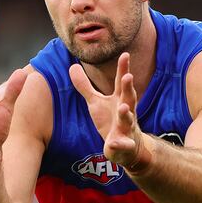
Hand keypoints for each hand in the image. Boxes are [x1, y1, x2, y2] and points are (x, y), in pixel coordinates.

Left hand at [69, 52, 143, 166]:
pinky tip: (113, 143)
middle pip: (129, 97)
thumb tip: (72, 66)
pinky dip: (120, 144)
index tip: (125, 55)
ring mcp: (126, 128)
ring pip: (128, 120)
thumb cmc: (111, 120)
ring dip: (125, 114)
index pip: (120, 82)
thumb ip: (85, 87)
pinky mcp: (124, 144)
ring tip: (122, 107)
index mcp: (119, 99)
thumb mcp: (96, 102)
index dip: (123, 69)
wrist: (127, 147)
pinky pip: (124, 144)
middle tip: (127, 76)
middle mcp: (126, 111)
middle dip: (128, 87)